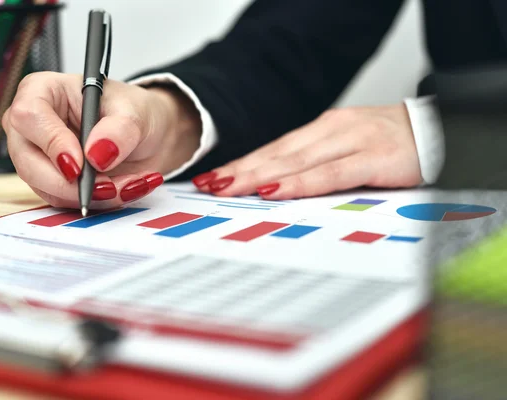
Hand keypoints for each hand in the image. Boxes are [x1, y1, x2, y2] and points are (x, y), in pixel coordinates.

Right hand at [2, 72, 200, 208]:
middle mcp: (32, 126)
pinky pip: (66, 202)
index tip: (81, 164)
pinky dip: (97, 201)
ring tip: (128, 183)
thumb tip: (96, 155)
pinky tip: (124, 189)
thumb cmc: (133, 112)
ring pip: (48, 189)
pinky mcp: (51, 184)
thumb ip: (120, 130)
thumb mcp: (135, 112)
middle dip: (71, 184)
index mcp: (43, 91)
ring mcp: (38, 158)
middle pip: (28, 163)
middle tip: (109, 186)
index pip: (29, 116)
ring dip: (92, 195)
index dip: (53, 144)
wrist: (147, 136)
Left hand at [191, 104, 422, 198]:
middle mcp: (332, 132)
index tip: (214, 178)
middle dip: (239, 170)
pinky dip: (300, 183)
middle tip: (208, 185)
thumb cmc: (393, 146)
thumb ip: (318, 168)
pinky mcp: (374, 158)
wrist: (444, 133)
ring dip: (257, 175)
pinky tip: (276, 191)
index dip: (242, 165)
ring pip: (295, 161)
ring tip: (227, 188)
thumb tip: (280, 188)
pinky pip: (330, 173)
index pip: (274, 150)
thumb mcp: (348, 152)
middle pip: (276, 155)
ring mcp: (352, 142)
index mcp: (324, 131)